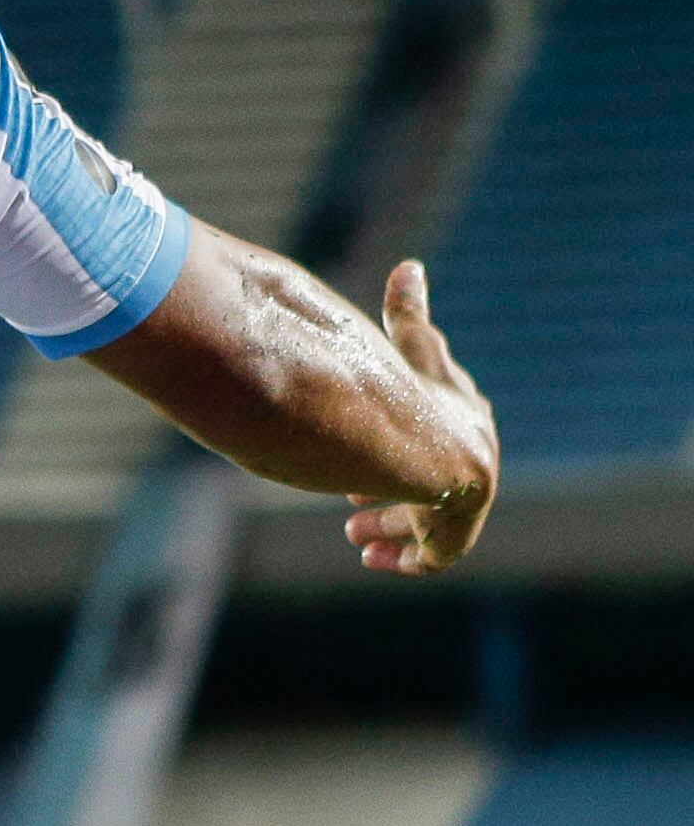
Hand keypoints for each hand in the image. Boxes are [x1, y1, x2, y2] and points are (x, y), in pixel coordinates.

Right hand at [343, 260, 496, 576]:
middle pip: (433, 479)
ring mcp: (465, 498)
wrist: (430, 443)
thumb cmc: (413, 390)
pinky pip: (433, 554)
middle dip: (395, 493)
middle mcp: (470, 458)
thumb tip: (411, 267)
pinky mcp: (456, 532)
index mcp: (464, 417)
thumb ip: (408, 314)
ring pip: (428, 519)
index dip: (410, 438)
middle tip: (355, 507)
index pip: (442, 429)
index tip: (370, 451)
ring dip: (392, 526)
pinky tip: (373, 558)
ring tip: (356, 533)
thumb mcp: (407, 348)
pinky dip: (404, 557)